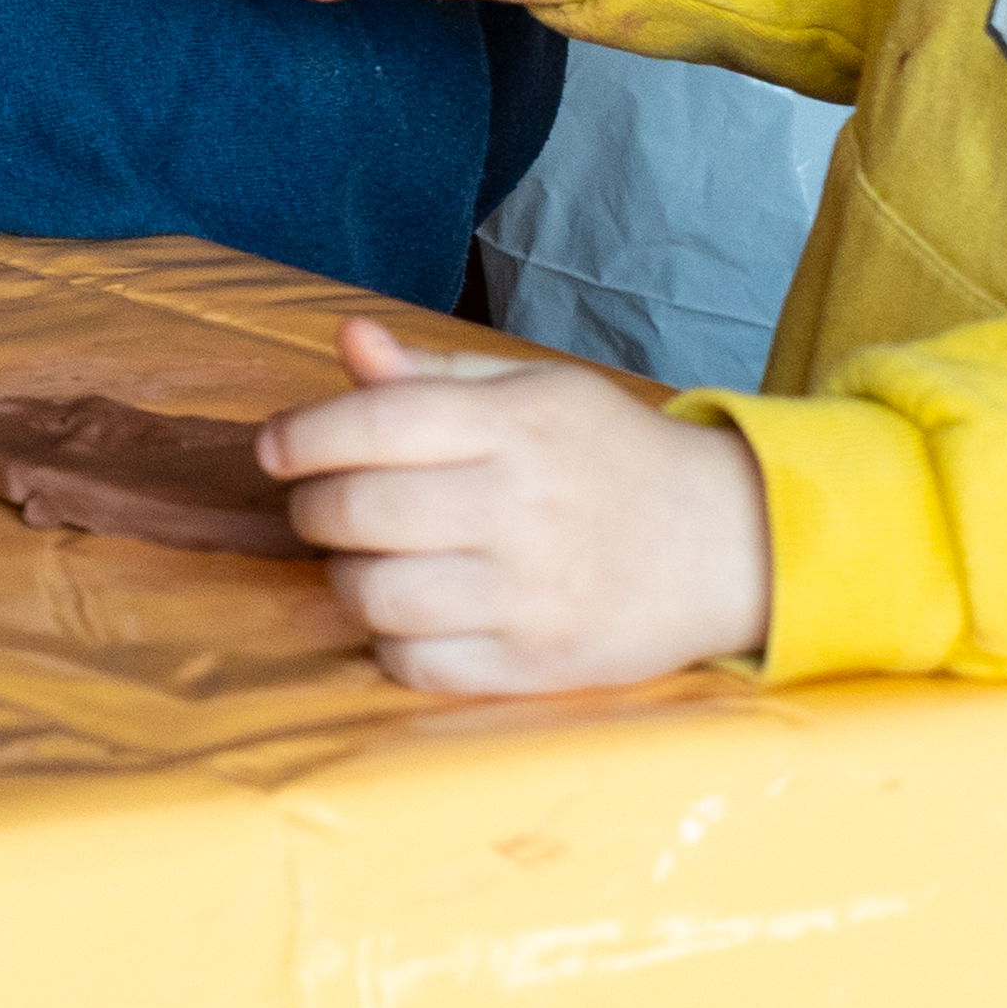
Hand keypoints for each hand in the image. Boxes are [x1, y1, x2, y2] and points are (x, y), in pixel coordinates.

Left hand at [266, 318, 773, 692]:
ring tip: (368, 565)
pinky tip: (409, 617)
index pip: (372, 423)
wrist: (730, 544)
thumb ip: (433, 374)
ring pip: (375, 597)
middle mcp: (521, 507)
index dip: (301, 436)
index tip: (276, 449)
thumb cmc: (612, 458)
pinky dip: (390, 644)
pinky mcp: (540, 665)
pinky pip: (418, 665)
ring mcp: (532, 594)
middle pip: (358, 513)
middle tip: (324, 509)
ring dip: (345, 581)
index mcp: (515, 426)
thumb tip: (348, 341)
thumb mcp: (535, 390)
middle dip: (314, 511)